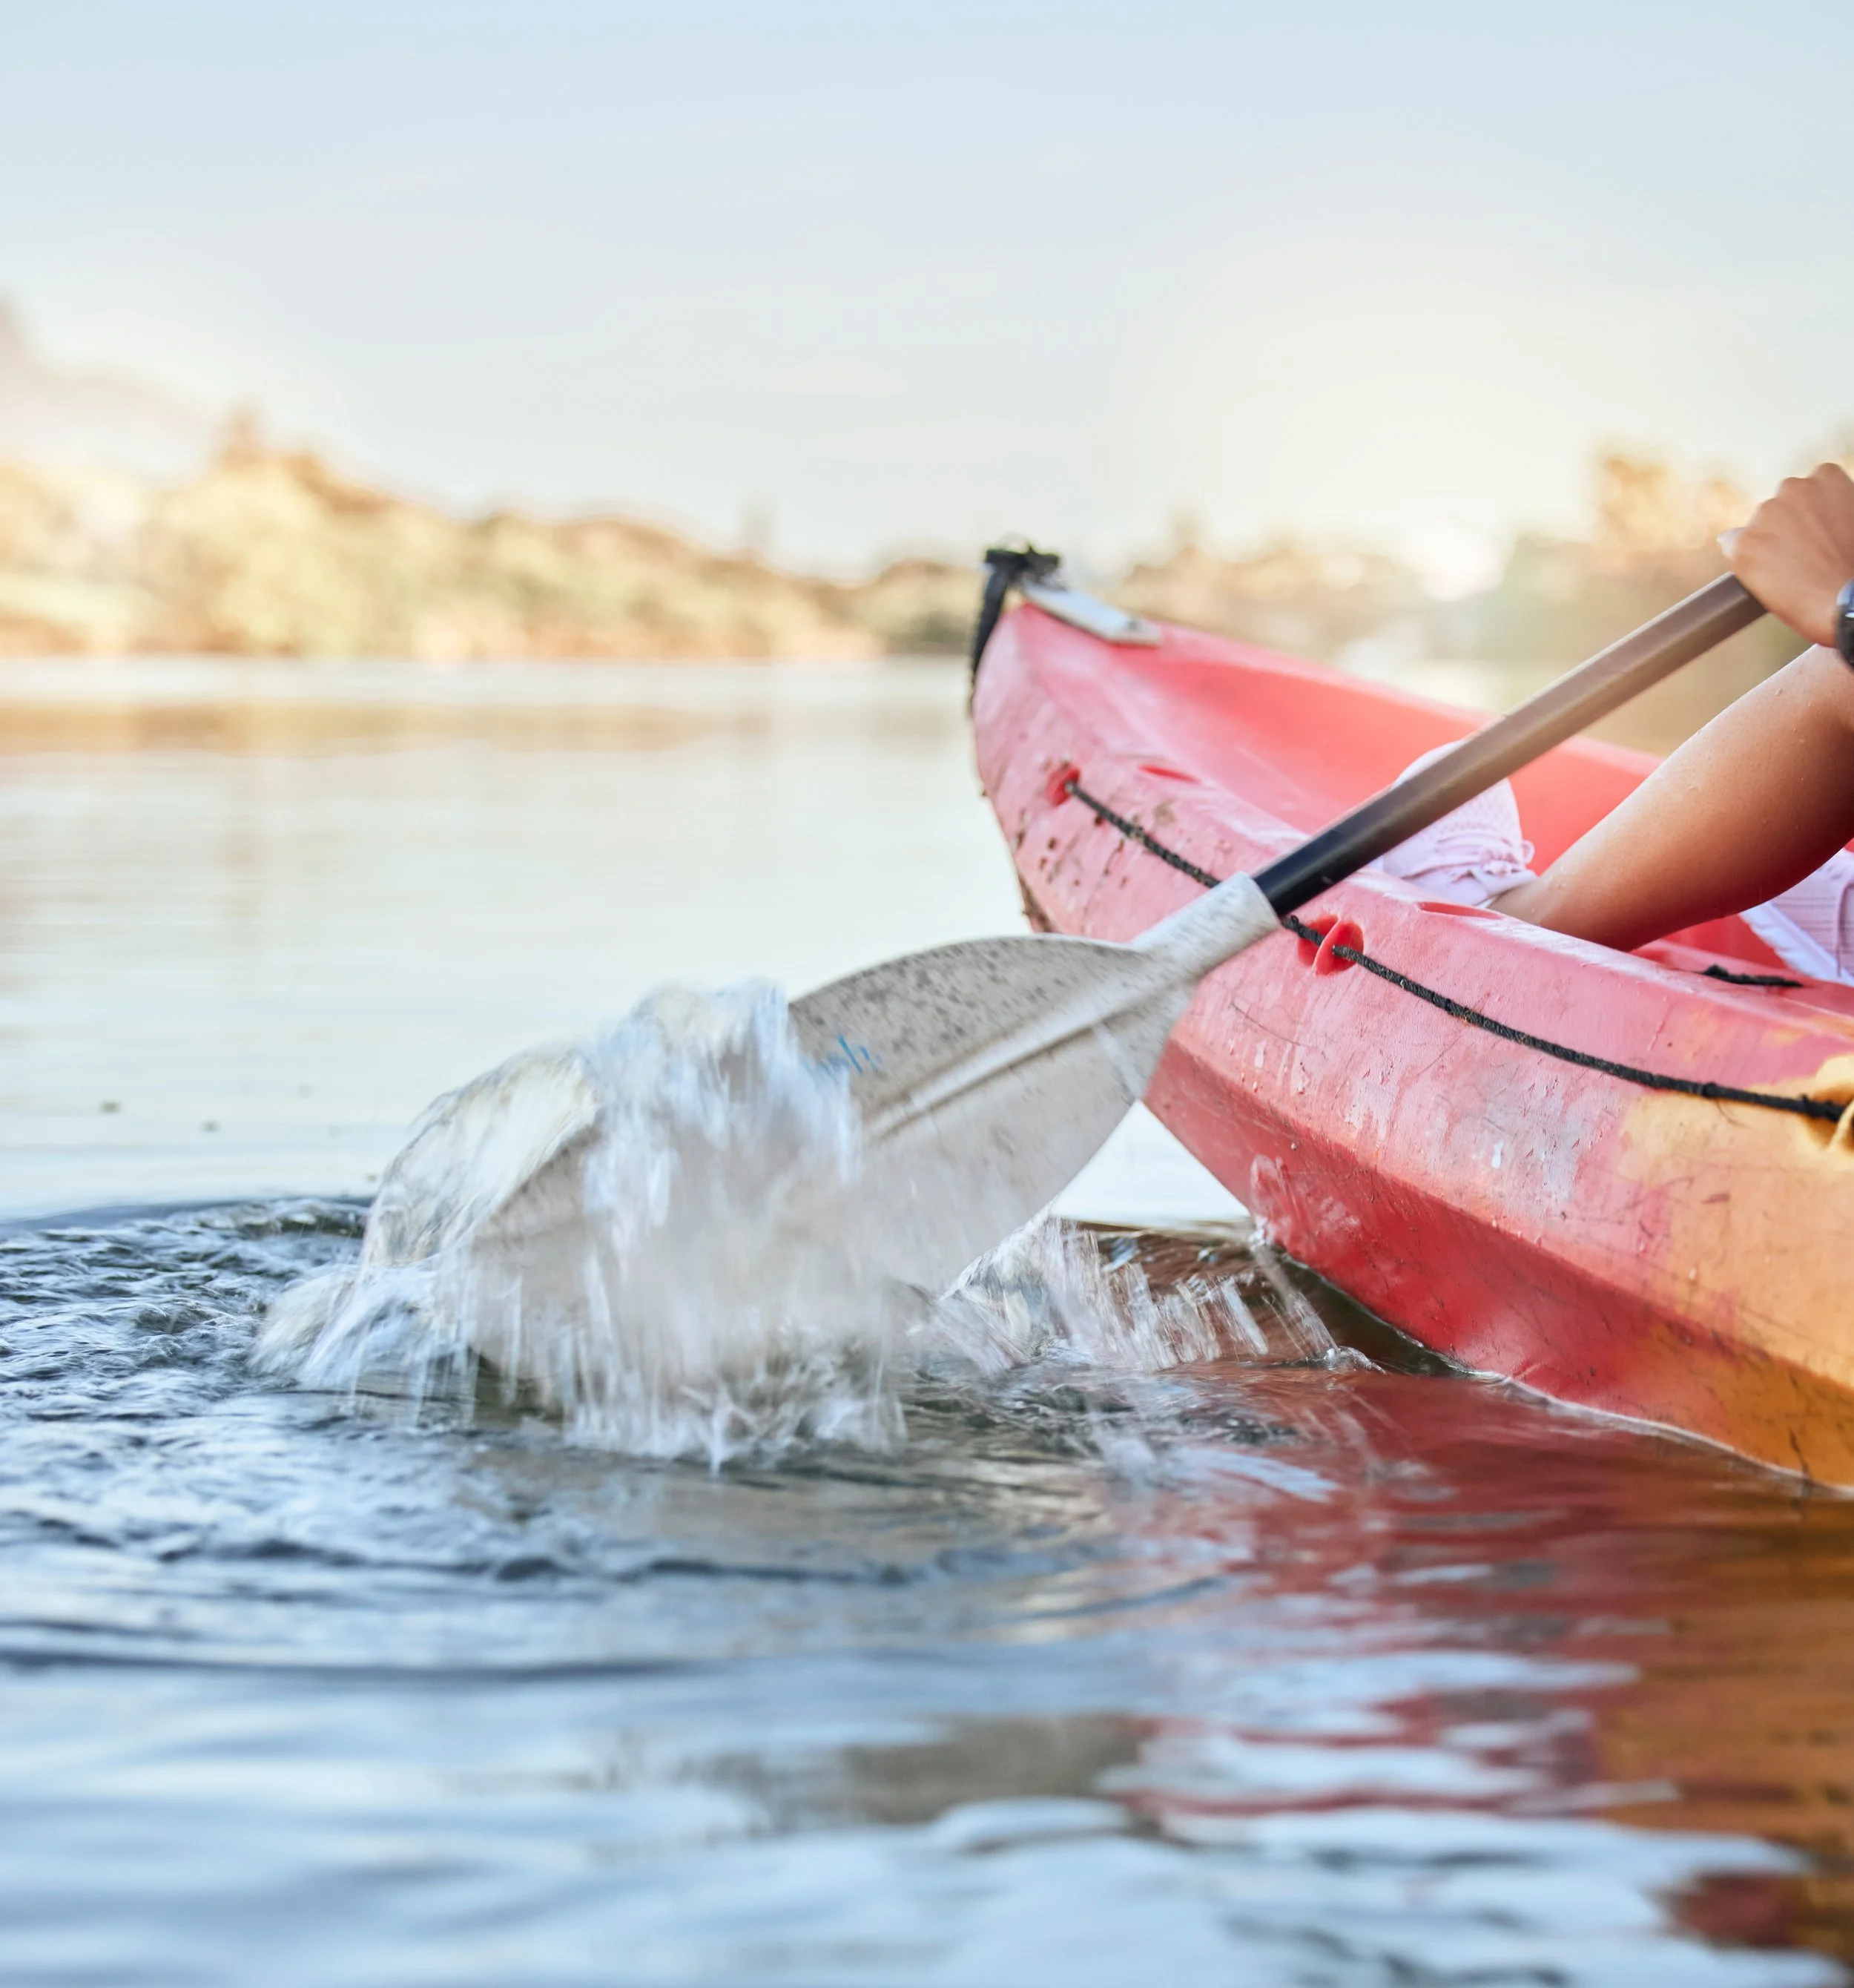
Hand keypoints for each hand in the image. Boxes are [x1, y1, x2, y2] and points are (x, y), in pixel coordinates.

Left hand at [1727, 462, 1853, 648]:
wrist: (1849, 602)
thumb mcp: (1853, 521)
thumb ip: (1834, 507)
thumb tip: (1811, 519)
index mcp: (1825, 477)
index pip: (1808, 490)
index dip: (1812, 516)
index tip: (1820, 536)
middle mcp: (1792, 488)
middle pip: (1779, 507)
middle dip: (1786, 527)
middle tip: (1806, 557)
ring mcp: (1765, 515)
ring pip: (1756, 527)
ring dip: (1767, 544)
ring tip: (1794, 572)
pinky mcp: (1744, 544)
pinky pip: (1732, 545)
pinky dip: (1745, 560)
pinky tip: (1767, 578)